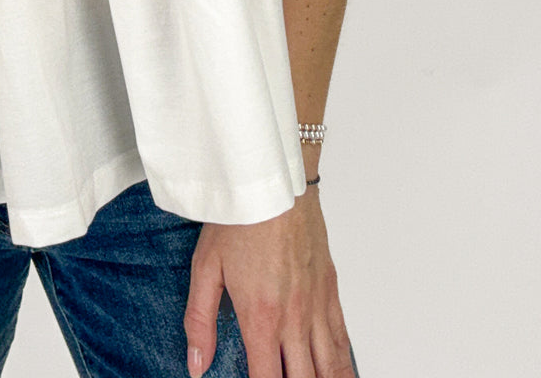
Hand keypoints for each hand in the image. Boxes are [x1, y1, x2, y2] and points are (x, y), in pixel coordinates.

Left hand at [183, 188, 353, 377]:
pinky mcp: (330, 290)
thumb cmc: (240, 219)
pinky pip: (342, 338)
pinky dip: (343, 364)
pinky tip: (339, 372)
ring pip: (331, 366)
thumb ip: (200, 321)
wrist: (275, 182)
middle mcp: (294, 319)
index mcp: (261, 318)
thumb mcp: (206, 269)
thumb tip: (196, 363)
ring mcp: (316, 306)